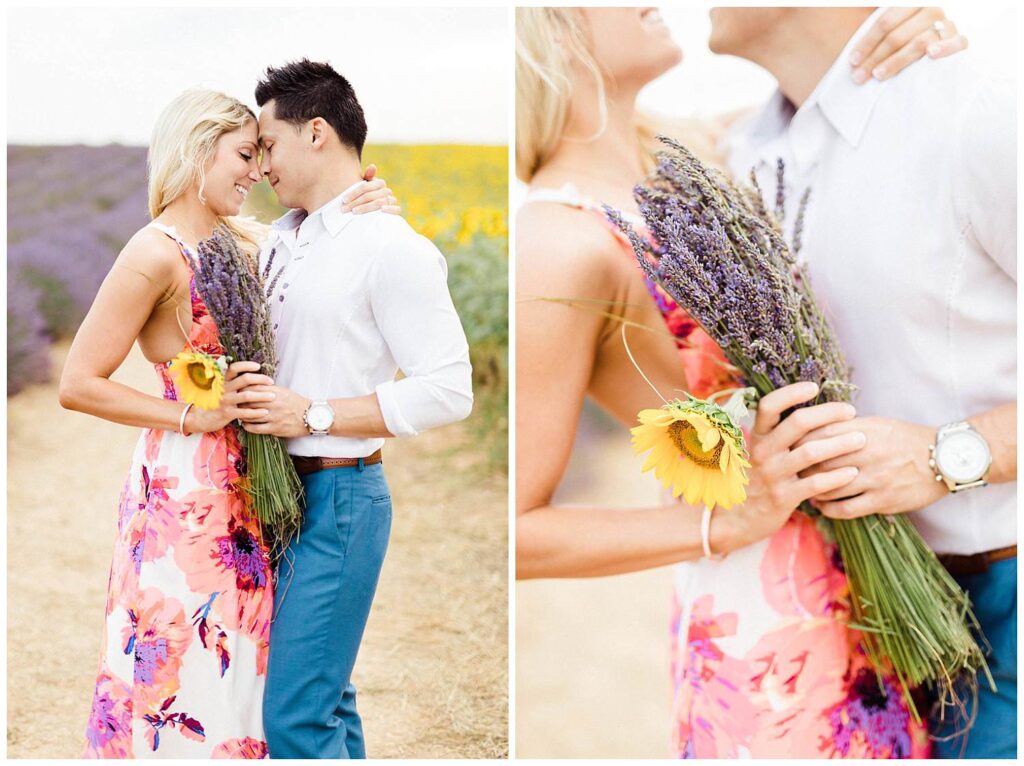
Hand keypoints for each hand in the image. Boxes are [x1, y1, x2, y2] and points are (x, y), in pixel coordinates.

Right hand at [185, 361, 275, 433]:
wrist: (199, 418)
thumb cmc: (214, 401)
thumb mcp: (219, 389)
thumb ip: (231, 382)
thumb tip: (248, 374)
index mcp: (222, 381)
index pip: (234, 368)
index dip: (247, 365)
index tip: (258, 366)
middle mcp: (223, 388)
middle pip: (245, 379)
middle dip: (261, 379)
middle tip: (271, 382)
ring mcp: (225, 401)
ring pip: (248, 395)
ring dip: (262, 396)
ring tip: (273, 396)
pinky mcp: (227, 413)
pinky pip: (245, 412)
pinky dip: (257, 412)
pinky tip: (265, 412)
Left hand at [237, 384, 310, 437]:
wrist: (312, 416)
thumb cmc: (296, 403)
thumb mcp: (284, 392)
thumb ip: (268, 390)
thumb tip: (252, 387)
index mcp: (276, 392)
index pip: (253, 387)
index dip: (242, 389)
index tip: (237, 391)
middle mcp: (274, 403)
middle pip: (249, 401)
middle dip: (240, 402)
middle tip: (234, 403)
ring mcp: (274, 416)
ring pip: (250, 415)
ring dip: (242, 415)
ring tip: (238, 414)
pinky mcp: (275, 428)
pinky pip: (256, 428)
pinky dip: (248, 426)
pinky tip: (245, 425)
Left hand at [341, 165, 400, 214]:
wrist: (376, 206)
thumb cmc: (367, 195)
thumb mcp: (365, 185)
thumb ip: (367, 176)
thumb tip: (372, 166)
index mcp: (380, 183)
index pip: (365, 187)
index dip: (354, 193)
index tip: (344, 200)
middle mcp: (387, 191)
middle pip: (370, 196)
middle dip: (356, 202)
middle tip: (345, 209)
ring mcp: (392, 200)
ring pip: (380, 203)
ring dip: (366, 208)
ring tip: (354, 212)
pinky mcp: (396, 210)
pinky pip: (396, 209)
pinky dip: (390, 209)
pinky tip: (381, 210)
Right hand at [716, 382, 864, 551]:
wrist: (739, 517)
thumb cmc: (760, 479)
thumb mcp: (761, 452)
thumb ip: (780, 433)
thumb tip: (813, 410)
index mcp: (758, 436)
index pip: (769, 405)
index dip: (791, 393)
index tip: (814, 387)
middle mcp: (763, 452)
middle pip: (797, 423)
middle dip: (828, 413)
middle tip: (851, 411)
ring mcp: (773, 474)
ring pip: (811, 452)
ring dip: (840, 444)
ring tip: (861, 439)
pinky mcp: (784, 497)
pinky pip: (815, 483)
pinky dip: (837, 477)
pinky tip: (853, 472)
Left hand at [795, 416, 945, 518]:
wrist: (945, 458)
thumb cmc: (906, 438)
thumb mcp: (877, 424)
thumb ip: (846, 427)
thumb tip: (811, 430)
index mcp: (863, 430)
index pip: (818, 434)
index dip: (798, 442)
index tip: (789, 447)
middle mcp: (867, 452)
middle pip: (818, 462)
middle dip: (799, 467)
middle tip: (790, 471)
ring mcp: (875, 478)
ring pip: (828, 487)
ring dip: (811, 490)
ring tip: (803, 489)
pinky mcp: (883, 500)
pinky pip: (845, 509)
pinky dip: (828, 509)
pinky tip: (822, 505)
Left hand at [850, 8, 967, 83]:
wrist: (934, 50)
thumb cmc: (902, 43)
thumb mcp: (889, 31)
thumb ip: (879, 28)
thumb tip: (854, 50)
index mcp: (911, 4)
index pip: (885, 22)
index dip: (866, 42)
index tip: (852, 61)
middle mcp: (930, 10)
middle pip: (897, 35)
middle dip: (875, 58)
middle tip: (858, 77)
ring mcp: (946, 24)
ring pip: (918, 42)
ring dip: (896, 61)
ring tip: (878, 75)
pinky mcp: (959, 40)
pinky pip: (957, 42)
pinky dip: (945, 47)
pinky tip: (931, 54)